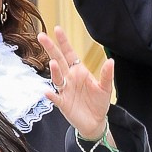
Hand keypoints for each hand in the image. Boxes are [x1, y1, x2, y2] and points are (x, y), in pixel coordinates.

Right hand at [43, 24, 114, 144]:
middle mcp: (69, 78)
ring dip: (54, 71)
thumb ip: (107, 75)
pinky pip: (56, 98)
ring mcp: (65, 90)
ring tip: (53, 63)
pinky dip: (51, 95)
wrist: (95, 122)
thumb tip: (110, 61)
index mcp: (78, 71)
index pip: (69, 54)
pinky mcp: (63, 103)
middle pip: (58, 60)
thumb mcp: (105, 88)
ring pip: (57, 78)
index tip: (57, 29)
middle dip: (50, 48)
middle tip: (41, 36)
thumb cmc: (99, 103)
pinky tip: (47, 92)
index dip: (63, 42)